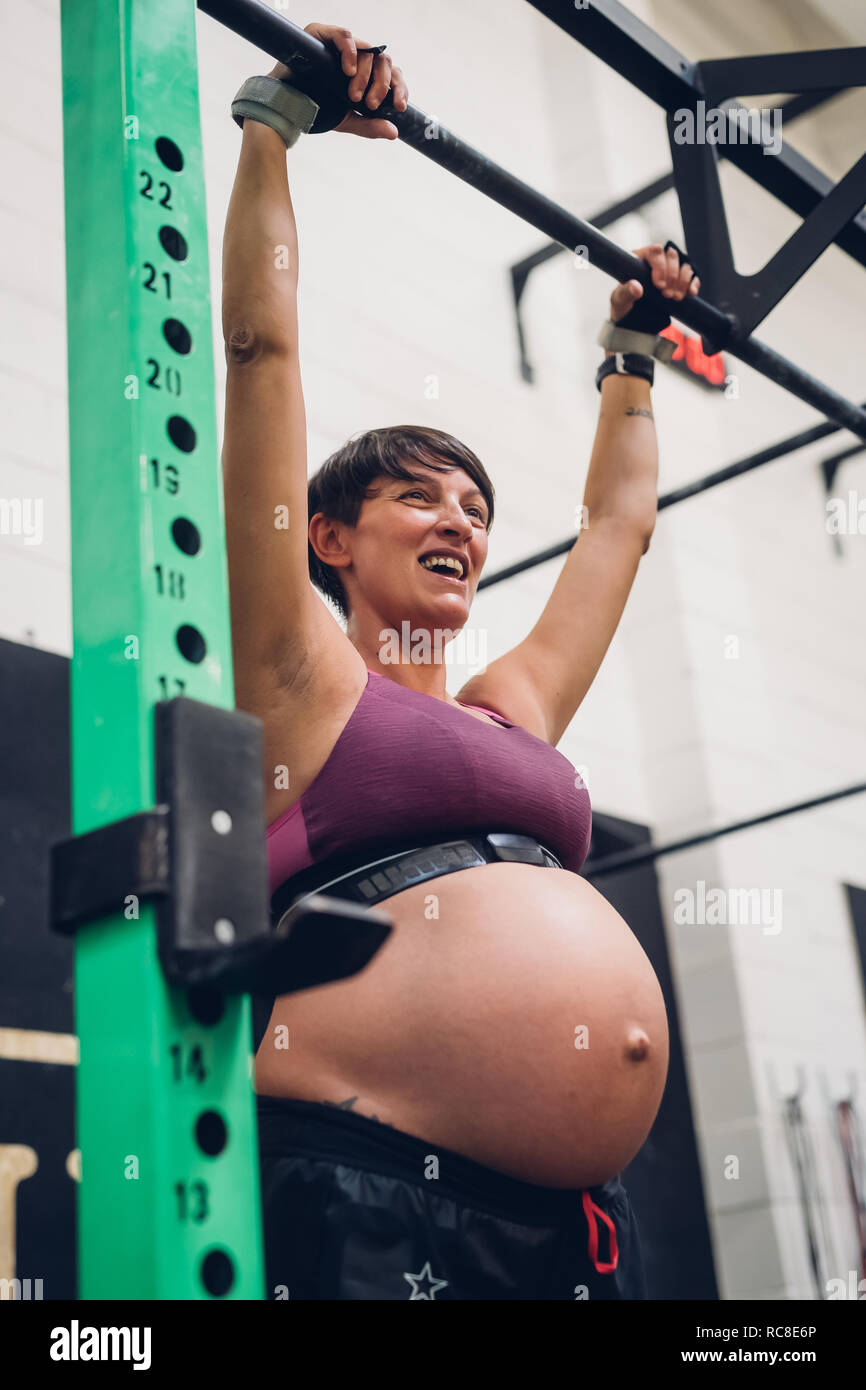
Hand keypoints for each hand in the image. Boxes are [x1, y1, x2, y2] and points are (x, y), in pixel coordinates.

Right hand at [268, 23, 407, 140]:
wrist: (287, 105)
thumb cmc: (315, 107)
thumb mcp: (347, 120)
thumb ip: (370, 125)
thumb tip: (393, 132)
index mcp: (366, 74)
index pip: (391, 74)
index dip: (399, 88)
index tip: (399, 106)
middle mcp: (357, 57)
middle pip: (384, 61)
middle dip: (382, 85)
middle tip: (370, 104)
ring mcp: (341, 45)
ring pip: (368, 51)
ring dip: (366, 76)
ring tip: (353, 96)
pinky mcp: (324, 34)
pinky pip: (344, 35)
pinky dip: (350, 51)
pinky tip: (349, 70)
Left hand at [609, 243, 700, 323]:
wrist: (632, 316)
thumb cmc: (623, 303)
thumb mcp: (620, 300)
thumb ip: (625, 293)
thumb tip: (636, 287)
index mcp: (639, 257)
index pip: (655, 252)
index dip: (660, 266)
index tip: (659, 285)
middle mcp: (656, 259)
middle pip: (672, 256)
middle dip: (673, 276)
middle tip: (667, 295)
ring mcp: (669, 268)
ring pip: (684, 264)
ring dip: (683, 281)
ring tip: (675, 298)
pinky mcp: (679, 279)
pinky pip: (691, 275)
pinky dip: (693, 283)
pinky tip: (691, 293)